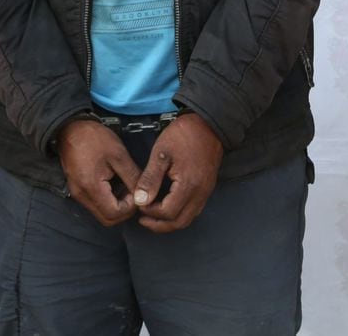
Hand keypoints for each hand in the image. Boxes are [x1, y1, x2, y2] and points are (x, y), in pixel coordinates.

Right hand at [58, 118, 140, 226]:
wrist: (70, 128)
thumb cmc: (93, 138)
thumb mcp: (118, 154)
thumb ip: (132, 177)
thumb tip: (143, 194)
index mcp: (91, 187)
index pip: (114, 214)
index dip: (130, 207)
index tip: (137, 191)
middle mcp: (82, 196)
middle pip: (107, 219)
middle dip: (124, 210)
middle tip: (133, 192)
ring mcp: (78, 194)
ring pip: (101, 213)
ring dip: (117, 205)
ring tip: (125, 186)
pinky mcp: (78, 190)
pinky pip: (96, 204)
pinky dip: (108, 200)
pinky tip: (115, 183)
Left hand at [134, 113, 222, 233]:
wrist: (207, 123)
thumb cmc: (183, 135)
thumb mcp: (161, 154)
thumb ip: (150, 179)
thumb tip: (140, 201)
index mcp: (188, 185)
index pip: (168, 212)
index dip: (151, 213)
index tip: (139, 205)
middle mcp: (200, 193)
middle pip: (179, 222)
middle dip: (159, 225)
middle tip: (143, 219)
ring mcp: (206, 191)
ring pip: (188, 218)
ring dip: (170, 221)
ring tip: (153, 215)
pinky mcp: (207, 187)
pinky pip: (194, 209)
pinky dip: (180, 213)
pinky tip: (168, 206)